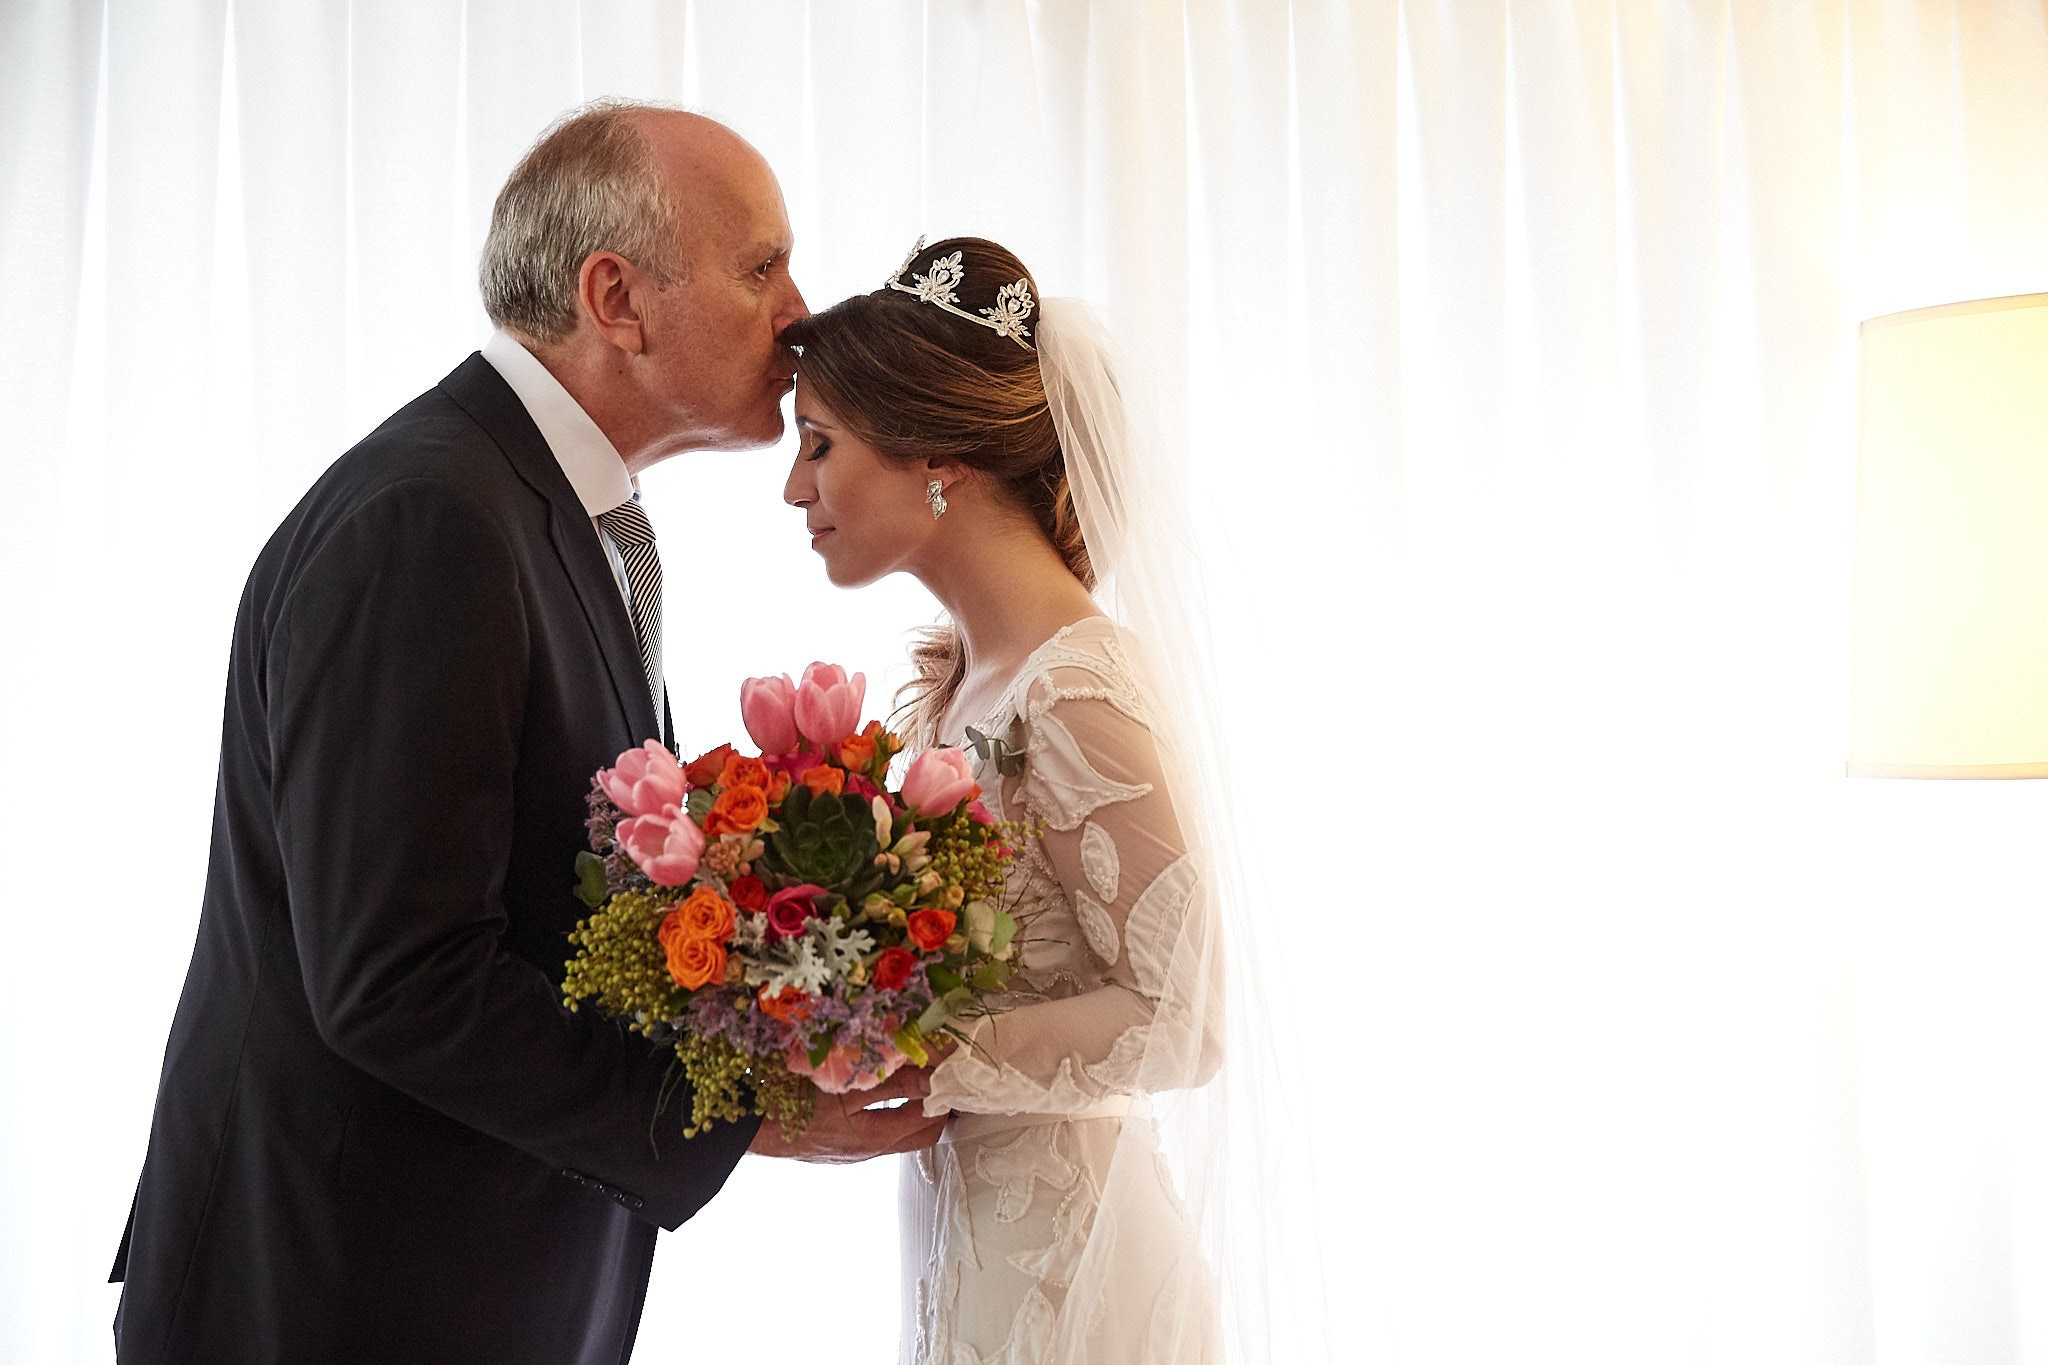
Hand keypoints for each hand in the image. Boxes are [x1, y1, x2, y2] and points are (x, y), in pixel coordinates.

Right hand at [748, 1065, 947, 1162]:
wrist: (750, 1130)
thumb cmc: (795, 1104)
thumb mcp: (847, 1088)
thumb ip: (893, 1081)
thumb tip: (933, 1075)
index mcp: (876, 1137)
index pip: (929, 1119)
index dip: (944, 1093)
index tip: (951, 1066)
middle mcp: (870, 1150)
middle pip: (921, 1133)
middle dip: (937, 1107)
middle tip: (943, 1075)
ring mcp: (854, 1150)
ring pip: (899, 1132)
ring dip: (913, 1107)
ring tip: (917, 1076)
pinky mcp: (839, 1144)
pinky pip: (876, 1129)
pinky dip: (888, 1110)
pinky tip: (880, 1088)